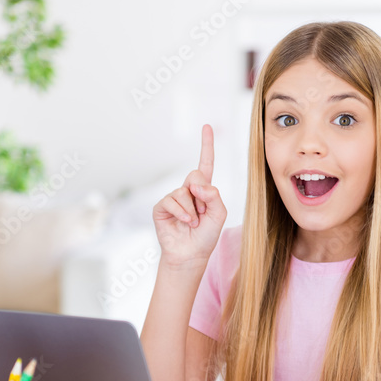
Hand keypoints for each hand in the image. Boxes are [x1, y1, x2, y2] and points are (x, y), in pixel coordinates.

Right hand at [152, 124, 226, 268]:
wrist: (190, 254)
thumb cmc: (206, 235)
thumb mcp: (219, 214)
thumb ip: (214, 196)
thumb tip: (196, 184)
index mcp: (203, 190)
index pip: (205, 163)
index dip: (206, 145)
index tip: (206, 126)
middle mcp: (187, 190)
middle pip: (195, 175)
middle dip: (202, 194)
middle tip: (203, 213)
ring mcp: (173, 198)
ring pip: (185, 192)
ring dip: (193, 210)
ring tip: (193, 223)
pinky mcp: (161, 207)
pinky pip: (173, 201)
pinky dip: (182, 213)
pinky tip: (185, 222)